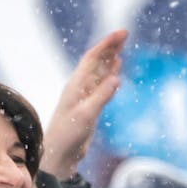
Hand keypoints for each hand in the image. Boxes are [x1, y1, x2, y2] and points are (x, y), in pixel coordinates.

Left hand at [42, 30, 126, 179]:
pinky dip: (109, 74)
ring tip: (121, 46)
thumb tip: (116, 78)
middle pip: (96, 60)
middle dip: (110, 46)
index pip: (93, 57)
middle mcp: (80, 87)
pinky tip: (116, 69)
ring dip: (110, 58)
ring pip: (99, 71)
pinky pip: (101, 84)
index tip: (122, 33)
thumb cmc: (68, 135)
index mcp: (76, 85)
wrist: (61, 154)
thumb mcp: (86, 115)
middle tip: (125, 33)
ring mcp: (84, 96)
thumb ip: (101, 96)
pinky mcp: (89, 106)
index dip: (107, 44)